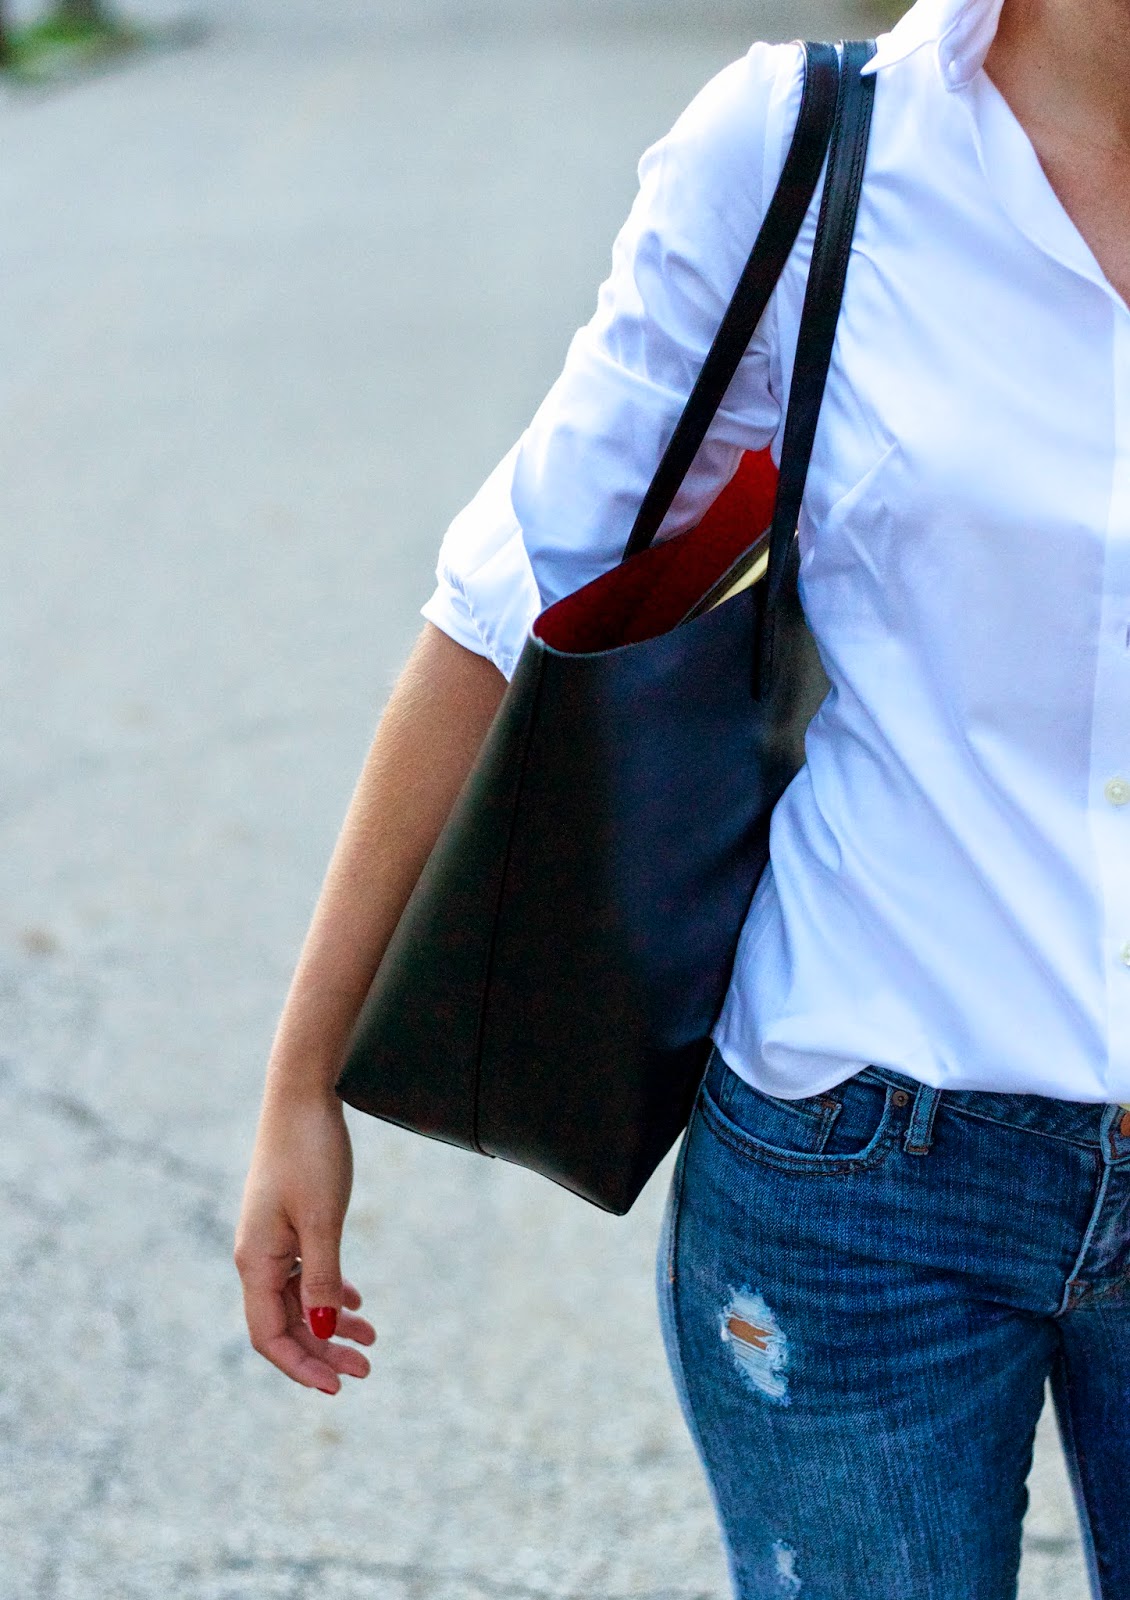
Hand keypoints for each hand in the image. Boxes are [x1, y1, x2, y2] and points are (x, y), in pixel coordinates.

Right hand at [234, 1088, 375, 1392]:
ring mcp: (271, 1238)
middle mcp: (257, 1256)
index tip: (337, 1387)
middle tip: (367, 1368)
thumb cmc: (310, 1153)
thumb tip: (325, 1330)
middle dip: (323, 1351)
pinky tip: (356, 1301)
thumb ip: (324, 1277)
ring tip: (371, 1340)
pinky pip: (304, 1271)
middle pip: (285, 1323)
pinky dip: (329, 1290)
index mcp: (256, 1261)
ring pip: (298, 1299)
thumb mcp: (324, 1220)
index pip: (270, 1336)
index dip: (301, 1366)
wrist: (301, 1096)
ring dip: (330, 1323)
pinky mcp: (287, 1221)